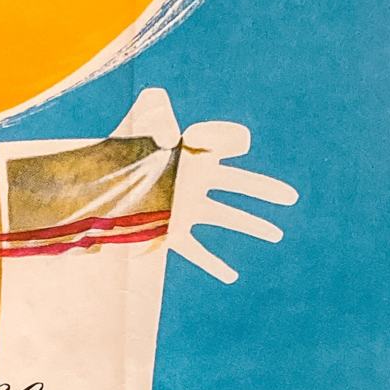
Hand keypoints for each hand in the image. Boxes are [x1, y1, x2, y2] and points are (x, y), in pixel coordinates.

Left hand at [114, 86, 297, 286]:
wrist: (98, 178)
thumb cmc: (121, 142)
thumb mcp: (140, 119)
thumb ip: (157, 113)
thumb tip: (172, 138)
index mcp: (194, 155)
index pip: (225, 144)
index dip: (231, 138)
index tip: (240, 142)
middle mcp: (195, 182)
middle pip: (239, 185)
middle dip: (265, 190)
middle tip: (291, 197)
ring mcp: (185, 208)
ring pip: (227, 216)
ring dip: (253, 224)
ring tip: (277, 234)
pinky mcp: (171, 231)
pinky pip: (197, 251)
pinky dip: (214, 264)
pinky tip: (232, 276)